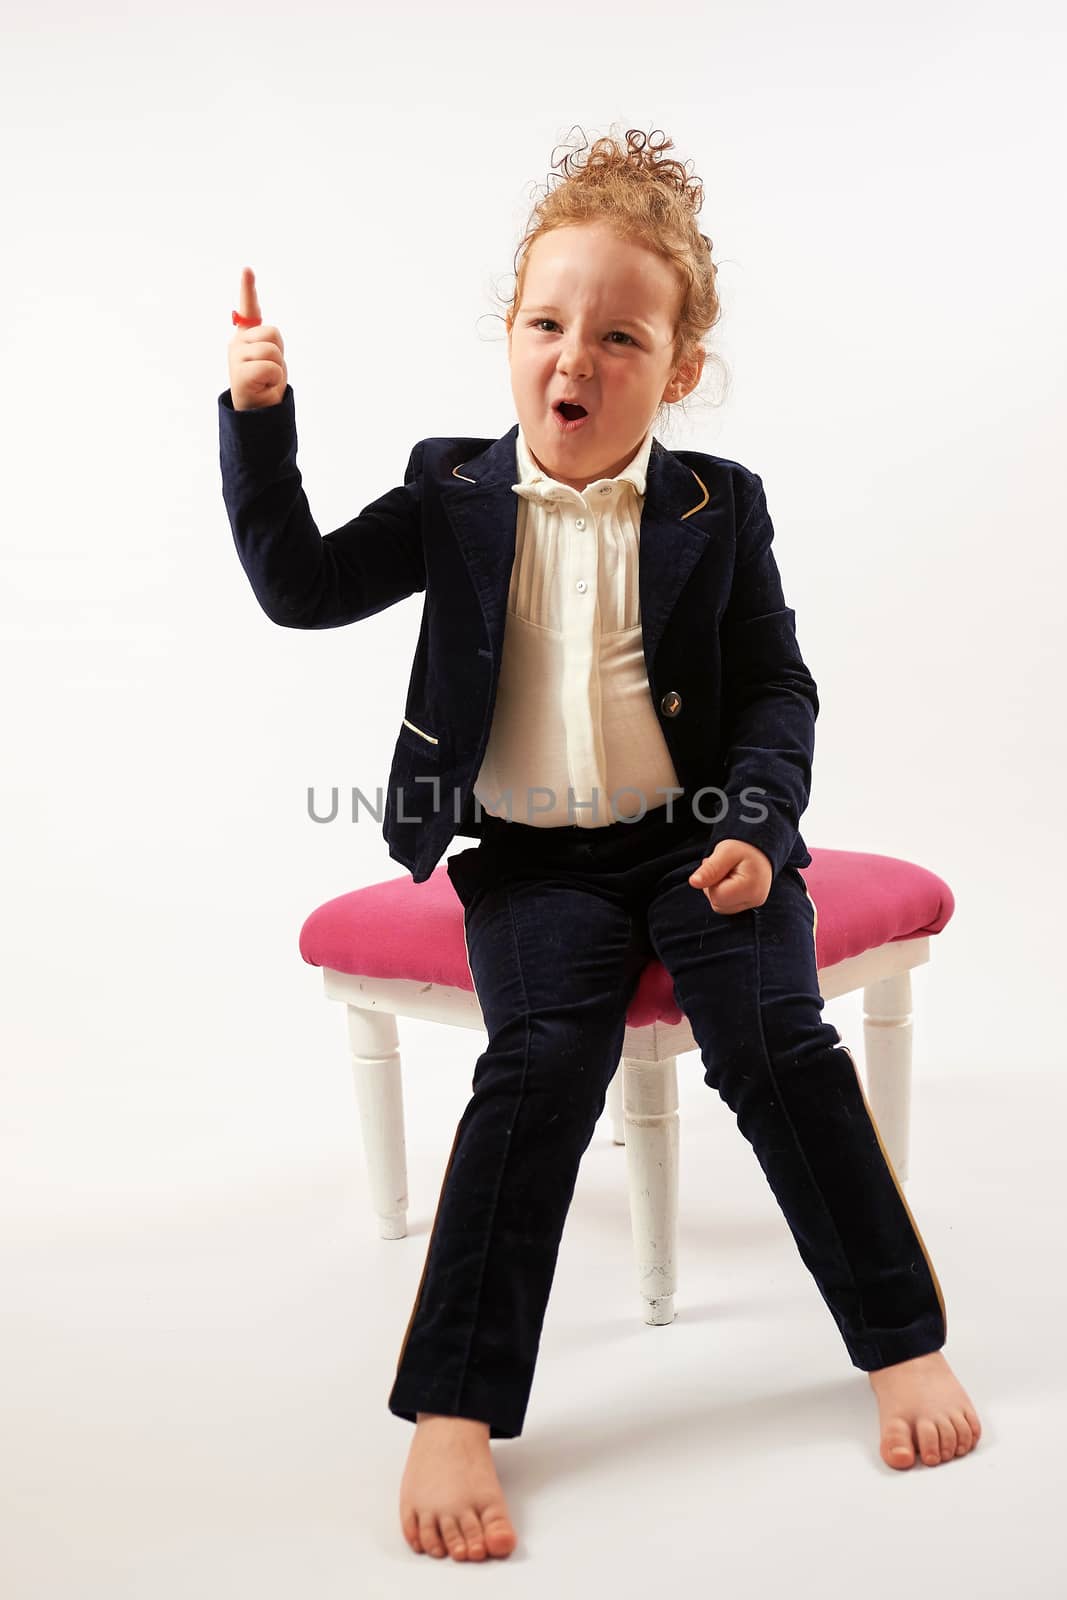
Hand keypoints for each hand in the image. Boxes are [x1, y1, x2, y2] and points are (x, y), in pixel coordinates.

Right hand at [227, 266, 287, 409]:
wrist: (258, 413)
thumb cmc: (265, 385)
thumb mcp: (269, 358)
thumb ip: (267, 342)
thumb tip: (268, 342)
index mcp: (246, 337)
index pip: (248, 310)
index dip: (248, 289)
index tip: (247, 270)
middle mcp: (237, 343)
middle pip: (273, 333)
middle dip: (279, 352)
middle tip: (270, 371)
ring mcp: (236, 358)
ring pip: (272, 350)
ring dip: (277, 368)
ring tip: (267, 380)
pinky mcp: (239, 374)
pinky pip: (270, 367)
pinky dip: (274, 380)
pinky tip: (263, 387)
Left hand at [688, 839, 772, 912]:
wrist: (760, 848)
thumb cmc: (744, 847)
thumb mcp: (725, 851)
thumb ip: (710, 868)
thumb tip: (693, 883)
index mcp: (750, 887)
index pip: (716, 896)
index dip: (711, 882)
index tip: (719, 866)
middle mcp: (755, 899)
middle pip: (718, 903)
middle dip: (714, 885)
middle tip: (723, 868)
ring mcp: (753, 903)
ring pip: (720, 906)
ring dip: (717, 889)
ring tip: (726, 872)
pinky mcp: (749, 904)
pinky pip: (727, 905)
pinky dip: (723, 893)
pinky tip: (729, 880)